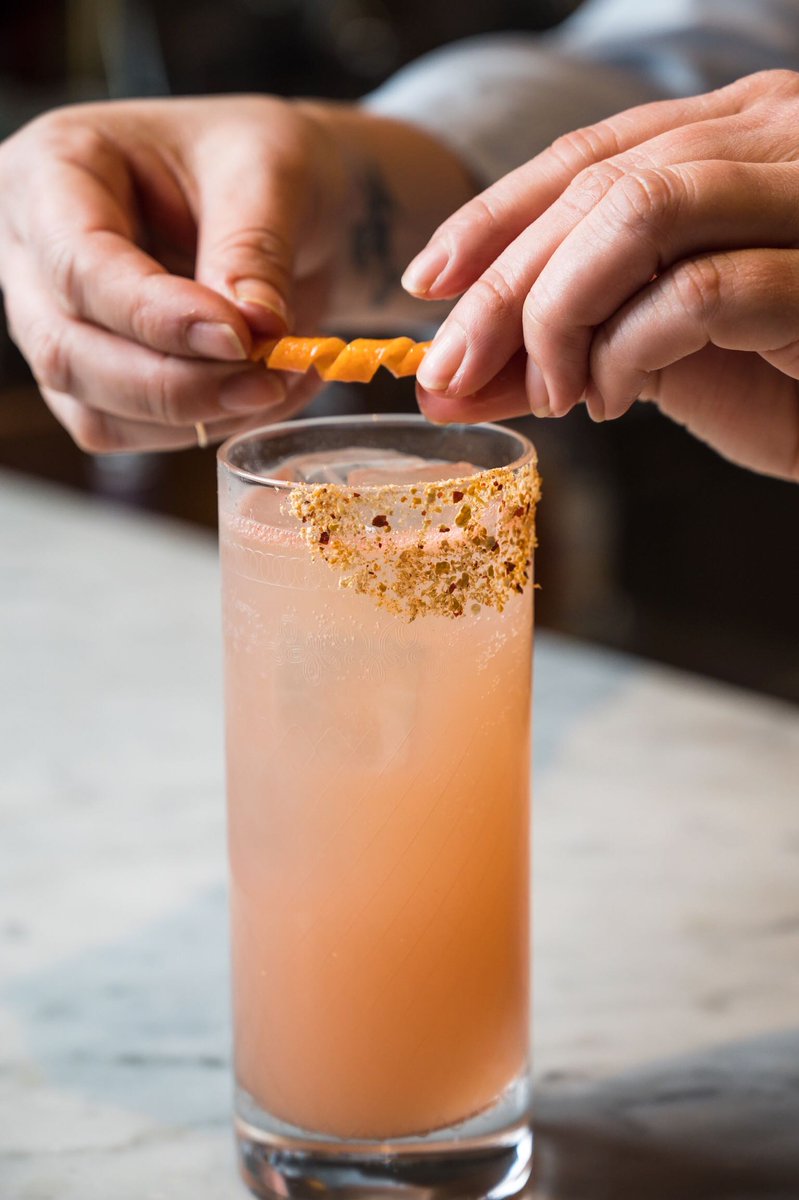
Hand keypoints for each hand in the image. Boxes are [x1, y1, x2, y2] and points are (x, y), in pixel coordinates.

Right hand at [0, 96, 356, 450]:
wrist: (284, 201)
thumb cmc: (258, 160)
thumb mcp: (270, 171)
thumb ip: (253, 250)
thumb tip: (251, 331)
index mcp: (55, 167)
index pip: (80, 264)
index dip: (157, 316)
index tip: (241, 338)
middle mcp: (33, 250)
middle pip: (69, 351)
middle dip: (176, 385)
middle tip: (267, 380)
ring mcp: (55, 322)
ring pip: (96, 410)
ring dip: (196, 417)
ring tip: (282, 381)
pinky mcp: (93, 378)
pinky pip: (131, 433)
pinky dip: (203, 427)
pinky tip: (266, 394)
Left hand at [404, 70, 798, 480]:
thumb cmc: (793, 383)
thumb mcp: (659, 361)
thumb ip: (564, 353)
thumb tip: (452, 377)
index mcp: (734, 136)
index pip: (589, 155)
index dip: (494, 215)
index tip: (426, 280)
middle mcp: (774, 137)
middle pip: (596, 187)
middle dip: (503, 284)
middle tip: (451, 367)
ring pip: (639, 212)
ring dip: (562, 312)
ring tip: (549, 391)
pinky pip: (698, 292)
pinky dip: (630, 351)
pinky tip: (614, 400)